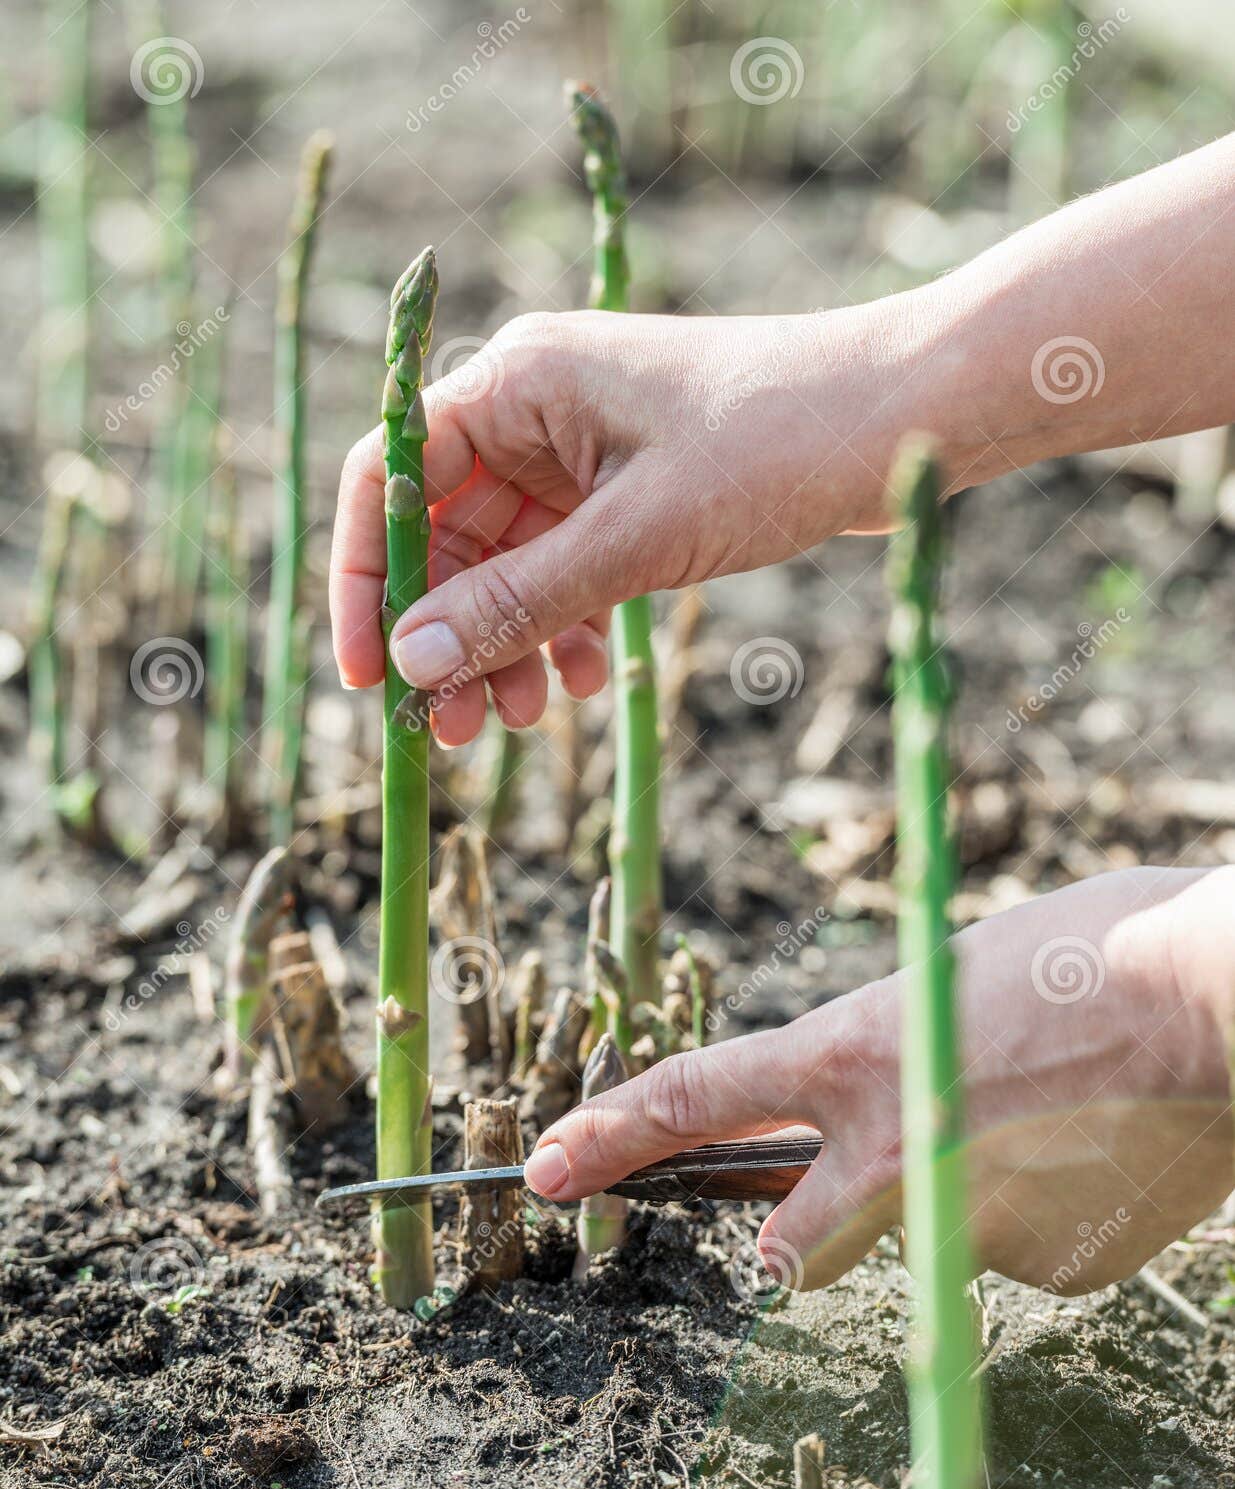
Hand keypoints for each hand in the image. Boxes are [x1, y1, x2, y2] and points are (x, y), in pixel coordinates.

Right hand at [329, 300, 923, 743]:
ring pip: (505, 564)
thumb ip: (521, 601)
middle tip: (453, 730)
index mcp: (517, 383)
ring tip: (525, 720)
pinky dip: (567, 628)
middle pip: (444, 534)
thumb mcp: (637, 537)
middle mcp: (535, 413)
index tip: (369, 675)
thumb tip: (417, 662)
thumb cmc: (777, 443)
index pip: (389, 478)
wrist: (905, 416)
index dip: (364, 579)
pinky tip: (592, 681)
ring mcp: (583, 453)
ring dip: (506, 644)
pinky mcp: (628, 490)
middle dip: (447, 635)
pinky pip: (566, 570)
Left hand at [523, 868, 1232, 1294]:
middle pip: (790, 1242)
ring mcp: (965, 1221)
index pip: (698, 1101)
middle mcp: (890, 1150)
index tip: (547, 1164)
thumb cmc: (1094, 951)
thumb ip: (889, 1059)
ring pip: (927, 1233)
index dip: (611, 1135)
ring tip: (1051, 1115)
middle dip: (800, 1230)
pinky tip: (1101, 1146)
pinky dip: (1043, 1205)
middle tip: (861, 1184)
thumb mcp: (948, 980)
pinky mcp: (1049, 1265)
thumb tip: (885, 1122)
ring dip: (961, 1192)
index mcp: (855, 1053)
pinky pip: (1016, 1245)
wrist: (1222, 996)